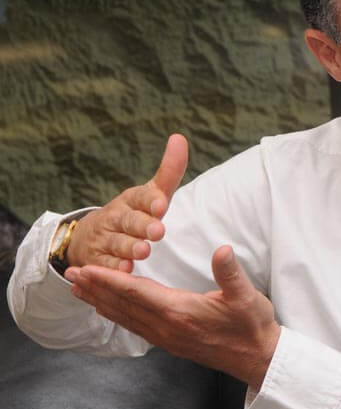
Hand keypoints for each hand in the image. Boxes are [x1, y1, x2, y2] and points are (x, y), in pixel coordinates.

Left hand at [66, 245, 280, 387]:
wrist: (258, 358)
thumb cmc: (253, 325)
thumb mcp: (247, 295)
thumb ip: (230, 273)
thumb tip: (222, 249)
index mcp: (180, 312)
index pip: (136, 292)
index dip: (108, 280)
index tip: (86, 269)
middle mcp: (167, 327)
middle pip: (123, 306)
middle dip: (95, 289)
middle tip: (70, 275)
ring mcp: (168, 338)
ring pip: (126, 318)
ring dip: (102, 303)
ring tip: (81, 291)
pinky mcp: (172, 343)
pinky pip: (136, 328)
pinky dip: (118, 316)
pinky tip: (111, 311)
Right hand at [67, 134, 187, 271]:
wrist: (92, 235)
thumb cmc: (134, 213)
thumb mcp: (151, 193)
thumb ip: (169, 171)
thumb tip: (179, 137)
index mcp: (132, 199)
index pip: (141, 196)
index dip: (151, 200)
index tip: (162, 205)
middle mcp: (116, 217)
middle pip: (129, 221)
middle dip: (142, 225)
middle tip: (157, 231)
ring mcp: (104, 238)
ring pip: (118, 243)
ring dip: (130, 247)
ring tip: (143, 251)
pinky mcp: (96, 259)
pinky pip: (105, 264)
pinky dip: (113, 268)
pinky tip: (123, 270)